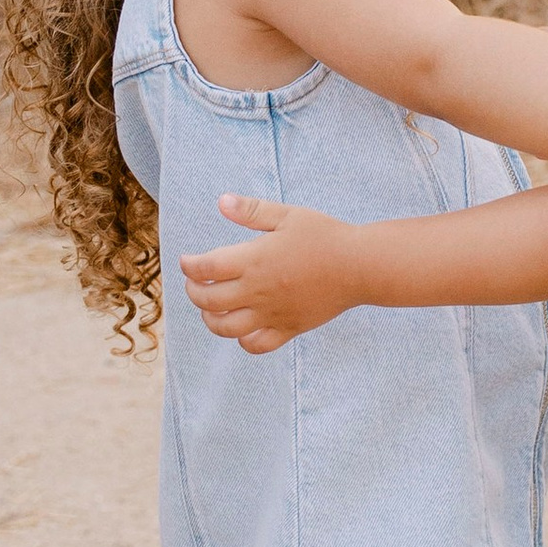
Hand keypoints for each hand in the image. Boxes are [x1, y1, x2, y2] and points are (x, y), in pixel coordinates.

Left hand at [179, 197, 359, 351]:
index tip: (187, 260)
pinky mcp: (288, 328)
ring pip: (226, 328)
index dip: (189, 265)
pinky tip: (242, 327)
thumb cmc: (325, 236)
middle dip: (193, 291)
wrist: (359, 266)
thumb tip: (221, 202)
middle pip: (209, 300)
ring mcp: (272, 313)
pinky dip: (242, 340)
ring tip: (211, 309)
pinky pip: (256, 344)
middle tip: (195, 283)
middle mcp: (258, 290)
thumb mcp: (287, 215)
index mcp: (254, 260)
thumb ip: (252, 211)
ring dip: (210, 319)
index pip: (206, 268)